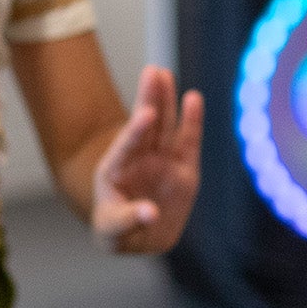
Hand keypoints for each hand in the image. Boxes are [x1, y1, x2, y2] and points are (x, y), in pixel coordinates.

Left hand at [87, 67, 203, 254]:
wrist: (136, 235)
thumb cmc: (117, 230)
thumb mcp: (113, 231)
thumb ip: (129, 220)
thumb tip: (150, 213)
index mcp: (114, 171)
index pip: (125, 148)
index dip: (136, 132)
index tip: (145, 114)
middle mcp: (137, 160)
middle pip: (145, 127)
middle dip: (149, 100)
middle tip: (152, 71)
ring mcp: (160, 161)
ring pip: (164, 126)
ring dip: (165, 101)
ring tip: (164, 74)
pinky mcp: (183, 168)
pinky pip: (188, 142)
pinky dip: (191, 121)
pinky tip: (193, 98)